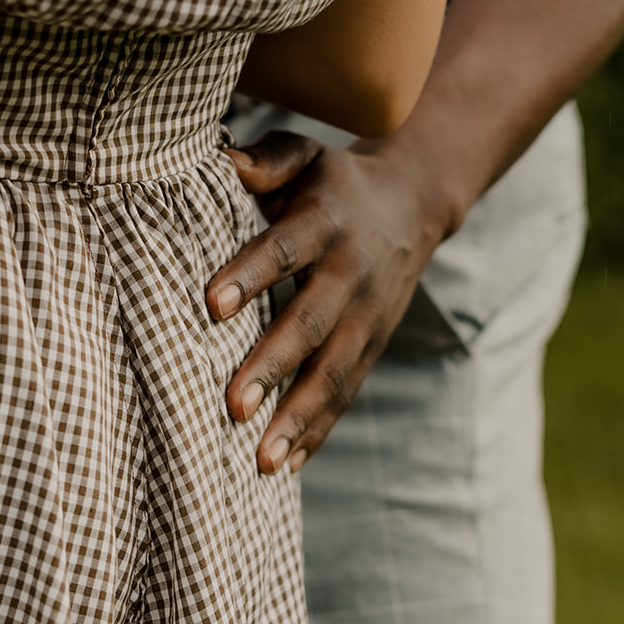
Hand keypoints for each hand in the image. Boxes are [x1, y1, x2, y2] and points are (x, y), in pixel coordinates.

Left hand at [206, 130, 450, 474]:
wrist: (414, 206)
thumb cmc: (331, 182)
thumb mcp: (305, 156)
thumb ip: (265, 160)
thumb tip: (222, 159)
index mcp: (326, 221)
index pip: (285, 249)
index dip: (250, 276)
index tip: (209, 305)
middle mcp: (352, 274)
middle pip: (311, 323)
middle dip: (273, 366)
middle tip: (232, 405)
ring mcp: (368, 317)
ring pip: (334, 372)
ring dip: (298, 417)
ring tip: (261, 460)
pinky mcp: (372, 347)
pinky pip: (346, 394)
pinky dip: (318, 432)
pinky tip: (285, 467)